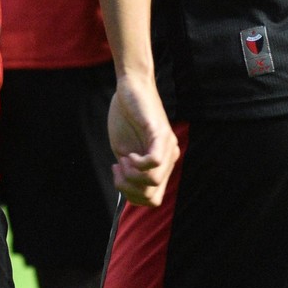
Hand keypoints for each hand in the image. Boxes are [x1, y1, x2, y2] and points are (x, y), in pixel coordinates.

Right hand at [108, 73, 178, 207]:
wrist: (130, 87)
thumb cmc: (126, 117)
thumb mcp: (125, 151)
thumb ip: (130, 172)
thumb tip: (128, 191)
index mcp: (162, 164)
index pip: (152, 200)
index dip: (131, 196)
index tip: (117, 175)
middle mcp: (170, 158)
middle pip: (153, 197)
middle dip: (129, 190)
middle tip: (117, 169)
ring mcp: (168, 146)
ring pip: (153, 182)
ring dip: (131, 176)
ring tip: (123, 160)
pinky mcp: (161, 134)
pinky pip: (154, 162)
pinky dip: (137, 164)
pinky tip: (129, 155)